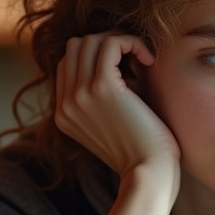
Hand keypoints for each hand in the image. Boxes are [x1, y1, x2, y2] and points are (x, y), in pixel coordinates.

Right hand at [55, 33, 179, 179]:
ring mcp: (79, 95)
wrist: (150, 173)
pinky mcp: (101, 88)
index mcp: (64, 113)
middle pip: (75, 47)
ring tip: (143, 60)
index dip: (98, 56)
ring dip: (120, 42)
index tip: (127, 67)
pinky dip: (131, 42)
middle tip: (135, 59)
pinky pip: (110, 43)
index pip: (69, 63)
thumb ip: (106, 98)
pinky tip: (149, 60)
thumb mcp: (115, 122)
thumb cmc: (144, 150)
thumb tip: (121, 63)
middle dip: (107, 44)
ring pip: (89, 40)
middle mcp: (65, 103)